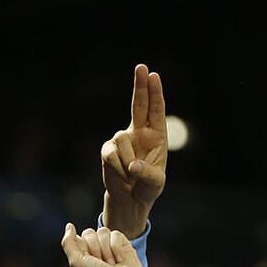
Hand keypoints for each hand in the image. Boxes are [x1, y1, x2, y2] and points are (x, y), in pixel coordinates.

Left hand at [60, 223, 156, 266]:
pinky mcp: (123, 244)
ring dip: (106, 250)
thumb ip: (68, 242)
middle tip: (100, 263)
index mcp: (83, 255)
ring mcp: (109, 246)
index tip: (88, 261)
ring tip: (111, 264)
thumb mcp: (76, 261)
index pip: (79, 238)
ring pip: (102, 231)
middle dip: (94, 248)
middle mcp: (96, 250)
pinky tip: (120, 260)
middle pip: (89, 232)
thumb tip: (69, 225)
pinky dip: (116, 248)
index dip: (83, 248)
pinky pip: (116, 234)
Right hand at [102, 64, 167, 238]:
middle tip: (141, 66)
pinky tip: (121, 175)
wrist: (129, 199)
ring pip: (122, 140)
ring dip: (127, 161)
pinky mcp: (108, 150)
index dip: (155, 93)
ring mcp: (122, 140)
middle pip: (138, 104)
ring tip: (131, 176)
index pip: (156, 110)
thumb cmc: (148, 188)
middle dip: (139, 86)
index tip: (153, 75)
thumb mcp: (155, 183)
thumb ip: (147, 174)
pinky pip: (110, 154)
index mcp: (157, 135)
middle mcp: (140, 132)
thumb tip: (133, 165)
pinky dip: (116, 167)